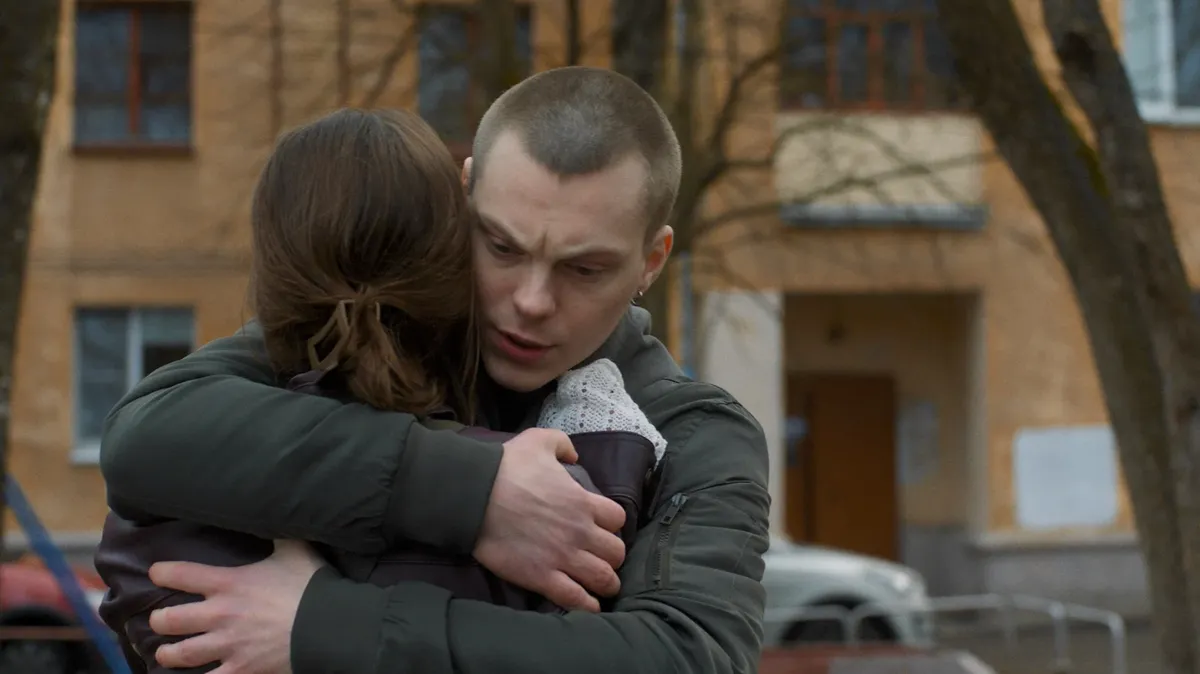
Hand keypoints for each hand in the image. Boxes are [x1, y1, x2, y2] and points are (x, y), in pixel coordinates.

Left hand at [147, 540, 322, 673]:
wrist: (327, 625)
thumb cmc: (310, 585)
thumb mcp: (294, 549)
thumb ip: (277, 534)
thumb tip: (272, 512)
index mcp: (229, 583)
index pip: (182, 574)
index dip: (163, 572)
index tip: (156, 573)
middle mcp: (220, 614)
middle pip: (171, 619)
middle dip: (160, 619)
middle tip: (160, 619)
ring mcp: (228, 645)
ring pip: (181, 654)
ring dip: (168, 653)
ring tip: (164, 652)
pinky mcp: (240, 669)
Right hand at [474, 428, 627, 611]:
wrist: (475, 495)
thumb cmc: (507, 466)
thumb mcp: (539, 440)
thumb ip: (563, 445)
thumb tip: (574, 456)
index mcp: (583, 502)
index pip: (618, 520)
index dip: (611, 525)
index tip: (601, 528)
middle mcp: (580, 532)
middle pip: (616, 552)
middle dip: (612, 557)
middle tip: (600, 558)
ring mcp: (563, 557)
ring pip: (604, 578)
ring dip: (606, 583)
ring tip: (600, 585)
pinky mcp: (543, 578)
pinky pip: (577, 599)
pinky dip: (587, 605)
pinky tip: (587, 605)